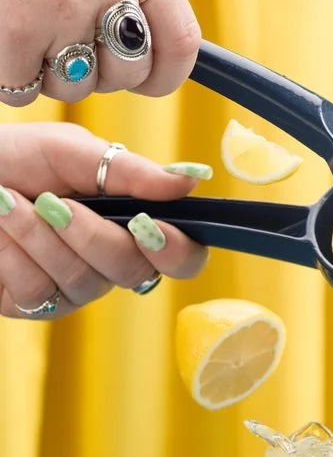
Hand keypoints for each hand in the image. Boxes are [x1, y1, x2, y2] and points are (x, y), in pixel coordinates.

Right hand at [0, 0, 199, 105]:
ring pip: (78, 89)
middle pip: (130, 75)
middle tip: (59, 40)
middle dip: (98, 75)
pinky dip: (10, 78)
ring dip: (50, 76)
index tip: (150, 82)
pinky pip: (28, 93)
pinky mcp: (16, 33)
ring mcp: (58, 3)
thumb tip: (169, 60)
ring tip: (22, 25)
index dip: (169, 73)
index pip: (182, 37)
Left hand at [0, 122, 211, 318]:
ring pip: (83, 283)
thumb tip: (189, 180)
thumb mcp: (70, 151)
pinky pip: (38, 294)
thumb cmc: (14, 159)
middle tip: (53, 202)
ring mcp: (74, 288)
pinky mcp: (34, 305)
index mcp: (131, 224)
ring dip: (41, 238)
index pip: (181, 256)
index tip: (150, 227)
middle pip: (133, 272)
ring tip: (8, 202)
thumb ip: (129, 171)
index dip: (176, 251)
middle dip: (92, 236)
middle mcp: (110, 262)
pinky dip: (13, 254)